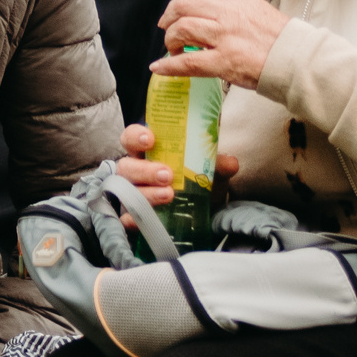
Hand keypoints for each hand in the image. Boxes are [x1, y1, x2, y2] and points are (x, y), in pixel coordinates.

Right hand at [114, 123, 237, 209]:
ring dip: (147, 193)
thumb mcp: (210, 170)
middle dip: (145, 170)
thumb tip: (230, 163)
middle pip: (127, 166)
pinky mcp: (134, 218)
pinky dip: (134, 219)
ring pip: (126, 191)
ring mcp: (132, 194)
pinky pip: (126, 219)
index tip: (151, 139)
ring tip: (170, 195)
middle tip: (167, 175)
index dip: (136, 136)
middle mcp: (136, 171)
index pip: (132, 138)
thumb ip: (218, 164)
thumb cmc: (198, 181)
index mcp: (149, 152)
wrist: (204, 211)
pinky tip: (146, 219)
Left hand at [151, 0, 289, 90]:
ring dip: (170, 40)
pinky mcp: (225, 61)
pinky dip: (168, 65)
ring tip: (171, 50)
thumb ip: (233, 11)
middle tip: (166, 29)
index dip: (181, 4)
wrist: (299, 61)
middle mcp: (229, 14)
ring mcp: (225, 37)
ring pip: (182, 30)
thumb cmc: (281, 41)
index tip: (175, 13)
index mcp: (238, 1)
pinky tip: (159, 68)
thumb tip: (209, 15)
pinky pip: (187, 62)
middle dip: (169, 18)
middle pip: (183, 7)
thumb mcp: (258, 12)